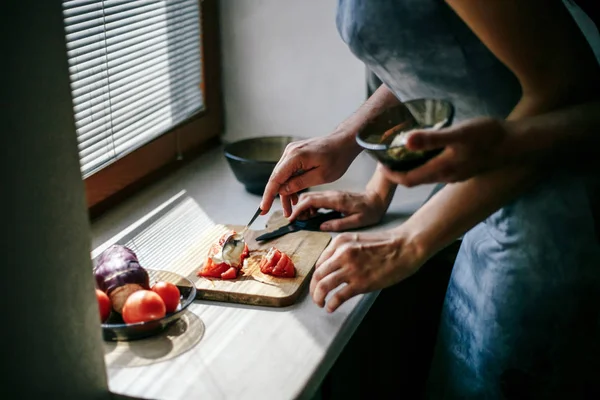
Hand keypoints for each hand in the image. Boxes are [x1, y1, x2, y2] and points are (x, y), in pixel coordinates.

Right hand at [260, 134, 360, 216]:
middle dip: (277, 197)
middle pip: (277, 178)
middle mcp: (290, 152)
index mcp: (295, 156)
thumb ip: (299, 183)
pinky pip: (288, 171)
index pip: (275, 179)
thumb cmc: (337, 157)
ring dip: (285, 192)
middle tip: (280, 213)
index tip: (263, 209)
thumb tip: (282, 191)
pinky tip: (293, 196)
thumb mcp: (321, 176)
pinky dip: (290, 183)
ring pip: (282, 175)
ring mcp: (292, 151)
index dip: (268, 196)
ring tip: (290, 208)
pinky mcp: (296, 153)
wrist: (344, 142)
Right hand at [288, 190, 387, 230]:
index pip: (311, 200)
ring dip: (304, 207)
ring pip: (310, 197)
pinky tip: (313, 215)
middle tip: (297, 221)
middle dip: (298, 208)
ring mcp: (331, 194)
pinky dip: (310, 206)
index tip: (292, 218)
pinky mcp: (333, 196)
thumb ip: (338, 224)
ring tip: (305, 220)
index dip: (299, 209)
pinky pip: (317, 199)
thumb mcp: (357, 221)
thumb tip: (321, 227)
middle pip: (307, 197)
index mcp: (336, 200)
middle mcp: (331, 194)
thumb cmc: (370, 211)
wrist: (377, 199)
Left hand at [310, 228, 424, 312]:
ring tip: (321, 304)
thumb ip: (344, 252)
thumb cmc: (386, 244)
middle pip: (317, 275)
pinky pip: (338, 296)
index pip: (320, 262)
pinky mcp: (360, 283)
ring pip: (323, 286)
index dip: (317, 276)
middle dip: (314, 289)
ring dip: (318, 298)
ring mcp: (350, 269)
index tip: (318, 283)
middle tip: (316, 296)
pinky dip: (331, 304)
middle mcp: (341, 254)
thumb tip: (334, 269)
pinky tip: (331, 308)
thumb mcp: (358, 240)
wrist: (405, 247)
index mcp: (340, 242)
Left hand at [379, 117, 511, 186]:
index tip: (378, 163)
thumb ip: (432, 138)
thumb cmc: (488, 136)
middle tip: (385, 158)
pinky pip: (438, 171)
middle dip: (398, 172)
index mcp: (441, 170)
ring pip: (426, 176)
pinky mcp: (465, 169)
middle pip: (414, 180)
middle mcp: (446, 177)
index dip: (390, 175)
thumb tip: (405, 141)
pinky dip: (426, 164)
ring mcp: (456, 174)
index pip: (407, 180)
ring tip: (401, 154)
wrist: (517, 143)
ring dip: (411, 169)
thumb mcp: (458, 134)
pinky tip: (427, 152)